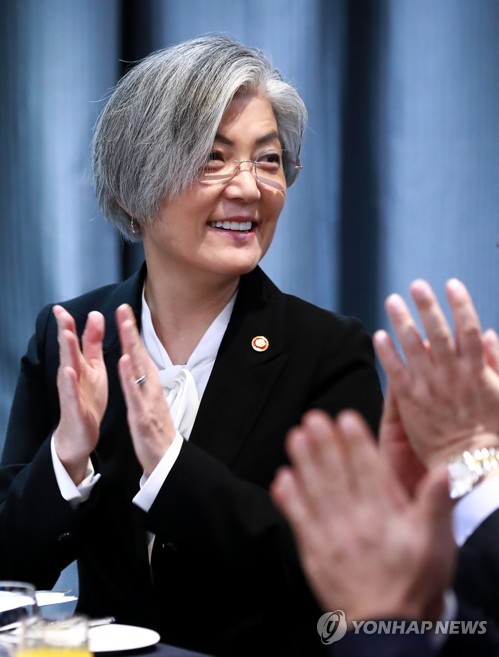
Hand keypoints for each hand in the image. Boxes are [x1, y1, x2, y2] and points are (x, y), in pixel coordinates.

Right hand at [53, 305, 107, 483]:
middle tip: (61, 313)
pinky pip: (73, 393)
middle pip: (68, 350)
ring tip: (67, 335)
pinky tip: (69, 372)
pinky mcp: (76, 407)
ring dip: (68, 352)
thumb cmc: (87, 397)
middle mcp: (72, 375)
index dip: (68, 323)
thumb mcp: (93, 366)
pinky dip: (71, 382)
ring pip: (69, 369)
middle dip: (65, 331)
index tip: (61, 306)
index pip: (73, 340)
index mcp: (79, 364)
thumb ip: (93, 342)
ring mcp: (72, 391)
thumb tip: (95, 315)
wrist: (81, 432)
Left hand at [116, 304, 175, 474]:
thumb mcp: (150, 401)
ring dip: (130, 345)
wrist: (166, 459)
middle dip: (131, 330)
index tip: (125, 312)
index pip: (139, 353)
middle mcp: (150, 387)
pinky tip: (123, 361)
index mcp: (149, 384)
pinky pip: (134, 393)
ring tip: (123, 325)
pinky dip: (129, 376)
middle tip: (124, 308)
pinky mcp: (142, 414)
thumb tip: (140, 363)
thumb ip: (145, 382)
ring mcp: (147, 399)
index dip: (131, 332)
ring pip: (138, 368)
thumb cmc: (156, 431)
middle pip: (139, 354)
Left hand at [271, 409, 454, 621]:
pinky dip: (288, 498)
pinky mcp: (313, 551)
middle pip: (338, 475)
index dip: (356, 443)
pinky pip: (298, 520)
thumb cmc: (413, 582)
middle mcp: (356, 520)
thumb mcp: (436, 545)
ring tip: (295, 437)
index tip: (345, 419)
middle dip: (324, 444)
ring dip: (303, 462)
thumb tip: (441, 472)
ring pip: (315, 491)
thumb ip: (434, 506)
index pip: (369, 471)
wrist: (386, 628)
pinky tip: (281, 477)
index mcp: (385, 515)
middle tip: (313, 417)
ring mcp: (331, 535)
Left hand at [374, 279, 498, 465]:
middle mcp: (452, 374)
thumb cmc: (491, 432)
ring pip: (413, 346)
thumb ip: (495, 362)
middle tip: (416, 285)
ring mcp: (429, 386)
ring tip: (392, 301)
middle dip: (427, 305)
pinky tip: (378, 335)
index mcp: (476, 370)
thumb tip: (487, 332)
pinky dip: (387, 352)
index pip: (467, 328)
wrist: (470, 465)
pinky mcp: (410, 401)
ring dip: (402, 321)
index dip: (460, 303)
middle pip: (438, 331)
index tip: (451, 283)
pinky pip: (395, 371)